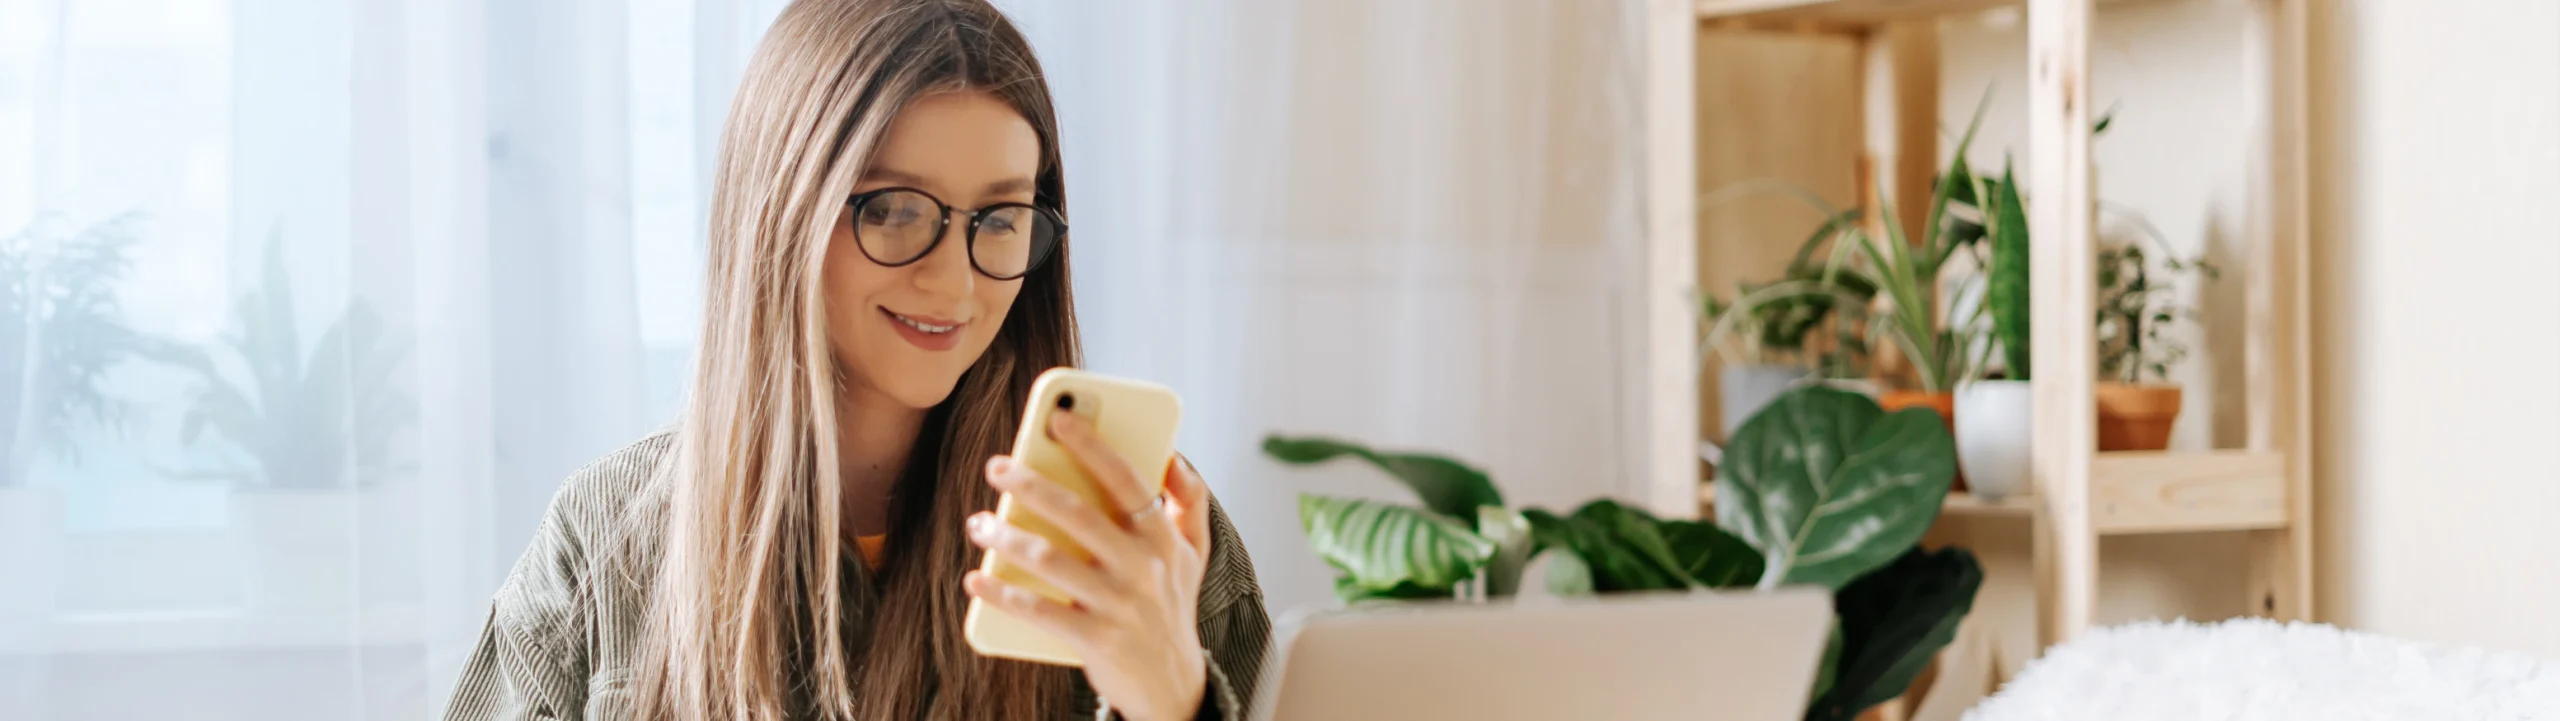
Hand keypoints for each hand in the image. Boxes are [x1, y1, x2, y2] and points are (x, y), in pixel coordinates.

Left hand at [965, 411, 1215, 720]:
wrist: (1174, 685)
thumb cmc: (1172, 606)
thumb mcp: (1194, 553)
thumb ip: (1190, 501)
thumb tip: (1173, 455)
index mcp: (1162, 537)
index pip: (1126, 480)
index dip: (1093, 445)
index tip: (1057, 419)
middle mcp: (1143, 567)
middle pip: (1080, 515)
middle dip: (1033, 485)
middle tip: (996, 467)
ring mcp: (1119, 605)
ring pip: (1053, 561)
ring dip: (1009, 539)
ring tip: (978, 524)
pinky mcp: (1096, 640)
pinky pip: (1041, 611)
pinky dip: (1004, 593)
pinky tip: (977, 578)